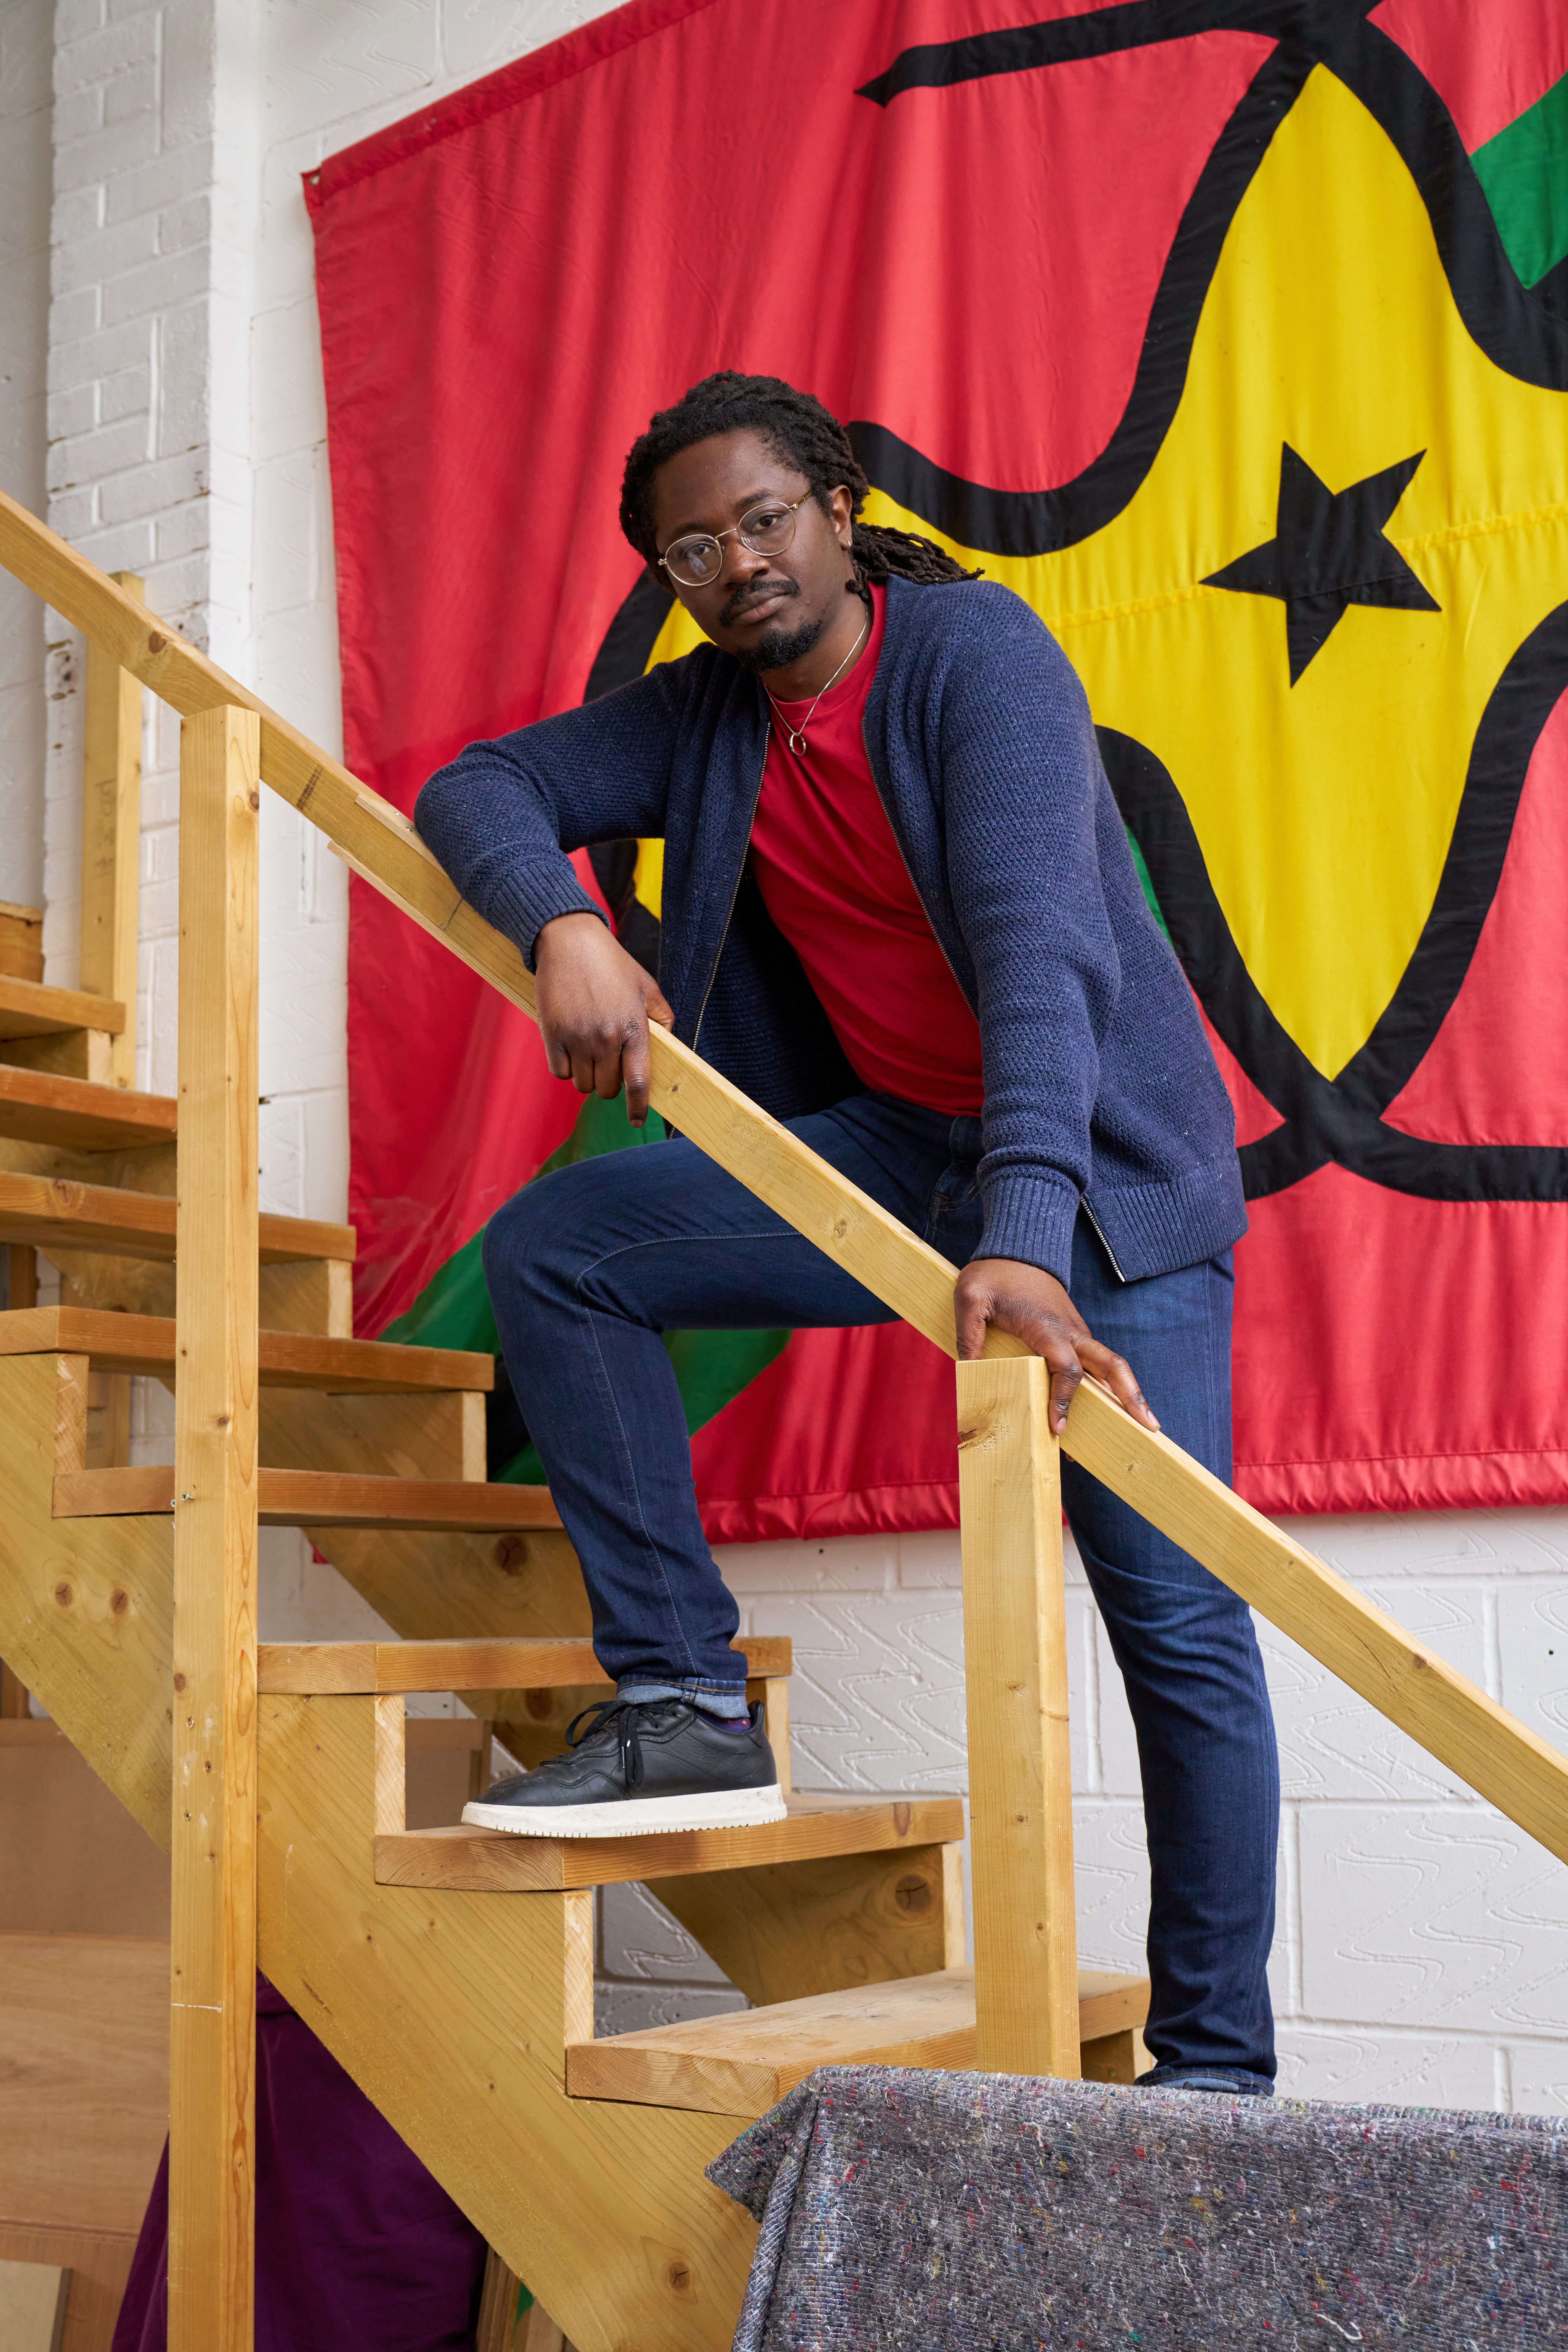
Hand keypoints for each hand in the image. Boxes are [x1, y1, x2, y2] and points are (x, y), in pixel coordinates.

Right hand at [534, 912, 673, 1125]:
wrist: (569, 941)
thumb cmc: (611, 963)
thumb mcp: (646, 986)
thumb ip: (661, 1017)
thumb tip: (669, 1044)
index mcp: (634, 1028)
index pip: (638, 1081)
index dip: (639, 1107)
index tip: (638, 1121)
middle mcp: (606, 1037)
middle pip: (606, 1089)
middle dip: (609, 1085)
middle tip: (607, 1065)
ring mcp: (577, 1037)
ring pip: (582, 1084)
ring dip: (587, 1076)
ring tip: (588, 1052)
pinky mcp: (552, 1034)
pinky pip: (560, 1072)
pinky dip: (565, 1067)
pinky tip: (570, 1047)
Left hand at [953, 1257, 1160, 1436]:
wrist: (1019, 1247)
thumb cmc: (994, 1273)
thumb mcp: (970, 1298)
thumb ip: (969, 1335)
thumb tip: (968, 1373)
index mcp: (1048, 1327)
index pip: (1067, 1369)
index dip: (1064, 1399)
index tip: (1057, 1427)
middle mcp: (1071, 1332)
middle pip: (1112, 1365)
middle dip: (1132, 1396)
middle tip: (1150, 1427)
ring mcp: (1076, 1332)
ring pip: (1109, 1364)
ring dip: (1127, 1391)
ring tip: (1144, 1423)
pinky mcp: (1073, 1333)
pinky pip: (1094, 1362)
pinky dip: (1107, 1384)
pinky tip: (1109, 1407)